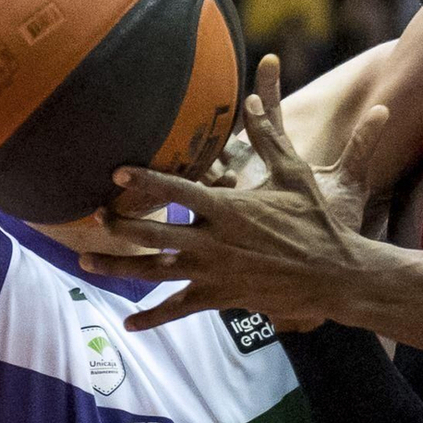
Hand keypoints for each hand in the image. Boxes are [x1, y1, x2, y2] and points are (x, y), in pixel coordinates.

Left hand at [77, 58, 390, 331]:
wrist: (334, 274)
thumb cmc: (316, 222)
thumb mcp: (294, 175)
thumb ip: (268, 138)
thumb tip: (253, 100)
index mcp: (229, 209)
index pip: (177, 191)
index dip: (145, 180)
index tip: (116, 171)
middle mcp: (214, 243)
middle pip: (154, 233)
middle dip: (121, 225)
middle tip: (97, 216)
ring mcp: (214, 273)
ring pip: (156, 272)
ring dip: (119, 267)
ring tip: (88, 263)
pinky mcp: (220, 298)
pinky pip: (179, 309)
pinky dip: (153, 317)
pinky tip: (129, 323)